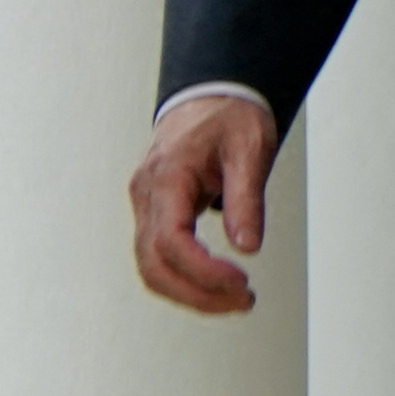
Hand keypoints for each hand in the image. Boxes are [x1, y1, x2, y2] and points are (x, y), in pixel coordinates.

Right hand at [129, 90, 279, 315]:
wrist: (212, 94)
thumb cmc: (231, 116)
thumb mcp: (249, 150)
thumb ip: (246, 199)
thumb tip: (247, 248)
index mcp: (167, 175)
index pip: (171, 240)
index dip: (204, 271)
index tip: (242, 282)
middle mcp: (146, 193)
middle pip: (153, 264)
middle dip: (198, 294)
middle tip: (243, 302)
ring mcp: (145, 204)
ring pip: (151, 268)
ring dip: (191, 293)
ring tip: (235, 299)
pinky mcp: (153, 213)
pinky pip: (158, 257)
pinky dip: (184, 279)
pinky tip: (216, 286)